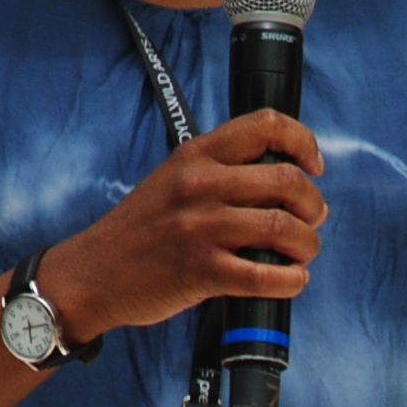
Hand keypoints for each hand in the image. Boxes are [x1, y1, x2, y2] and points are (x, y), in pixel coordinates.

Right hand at [36, 109, 325, 342]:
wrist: (92, 274)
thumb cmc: (141, 228)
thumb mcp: (174, 178)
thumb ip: (221, 170)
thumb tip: (284, 178)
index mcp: (197, 154)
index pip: (266, 125)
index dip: (303, 142)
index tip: (314, 165)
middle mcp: (201, 184)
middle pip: (287, 180)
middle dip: (312, 203)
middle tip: (312, 219)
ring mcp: (201, 228)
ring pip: (284, 226)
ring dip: (307, 243)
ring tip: (302, 253)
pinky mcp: (201, 271)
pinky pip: (266, 275)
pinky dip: (291, 280)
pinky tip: (291, 280)